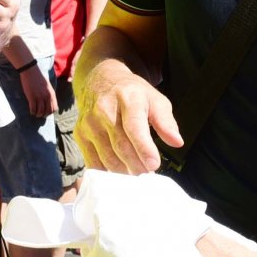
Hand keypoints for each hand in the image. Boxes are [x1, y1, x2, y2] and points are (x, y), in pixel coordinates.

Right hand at [16, 60, 56, 117]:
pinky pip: (33, 109)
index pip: (54, 108)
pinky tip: (31, 111)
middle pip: (48, 111)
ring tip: (35, 114)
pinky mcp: (31, 97)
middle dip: (44, 115)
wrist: (31, 71)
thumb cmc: (38, 78)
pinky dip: (32, 112)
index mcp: (52, 94)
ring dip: (38, 115)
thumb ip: (49, 94)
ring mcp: (39, 97)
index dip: (50, 112)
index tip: (46, 112)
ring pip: (40, 111)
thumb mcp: (47, 86)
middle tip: (40, 115)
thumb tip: (48, 102)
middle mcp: (47, 96)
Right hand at [77, 55, 182, 173]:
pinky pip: (93, 161)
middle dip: (137, 165)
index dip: (144, 148)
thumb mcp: (154, 99)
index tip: (154, 165)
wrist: (99, 81)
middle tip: (148, 174)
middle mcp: (105, 110)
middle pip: (121, 145)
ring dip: (124, 171)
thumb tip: (177, 142)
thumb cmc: (132, 93)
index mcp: (128, 98)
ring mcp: (89, 123)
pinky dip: (106, 172)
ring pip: (107, 156)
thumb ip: (166, 121)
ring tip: (137, 175)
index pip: (135, 126)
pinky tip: (119, 175)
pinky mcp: (79, 134)